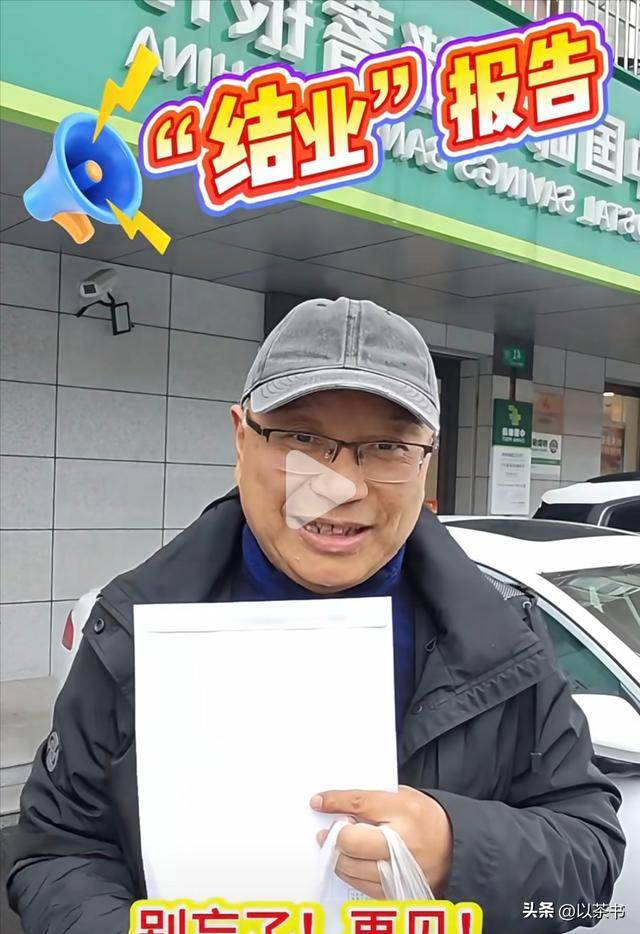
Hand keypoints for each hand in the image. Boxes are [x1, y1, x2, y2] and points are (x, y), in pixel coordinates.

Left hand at [311, 786, 451, 898]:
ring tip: (340, 846)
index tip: (318, 801)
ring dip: (338, 855)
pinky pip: (360, 884)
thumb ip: (373, 800)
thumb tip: (338, 805)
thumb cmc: (425, 819)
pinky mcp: (396, 891)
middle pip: (350, 841)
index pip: (358, 804)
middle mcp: (401, 843)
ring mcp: (399, 871)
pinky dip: (350, 872)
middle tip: (329, 830)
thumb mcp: (403, 796)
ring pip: (350, 867)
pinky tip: (351, 862)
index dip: (334, 802)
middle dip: (334, 835)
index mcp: (404, 810)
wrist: (455, 848)